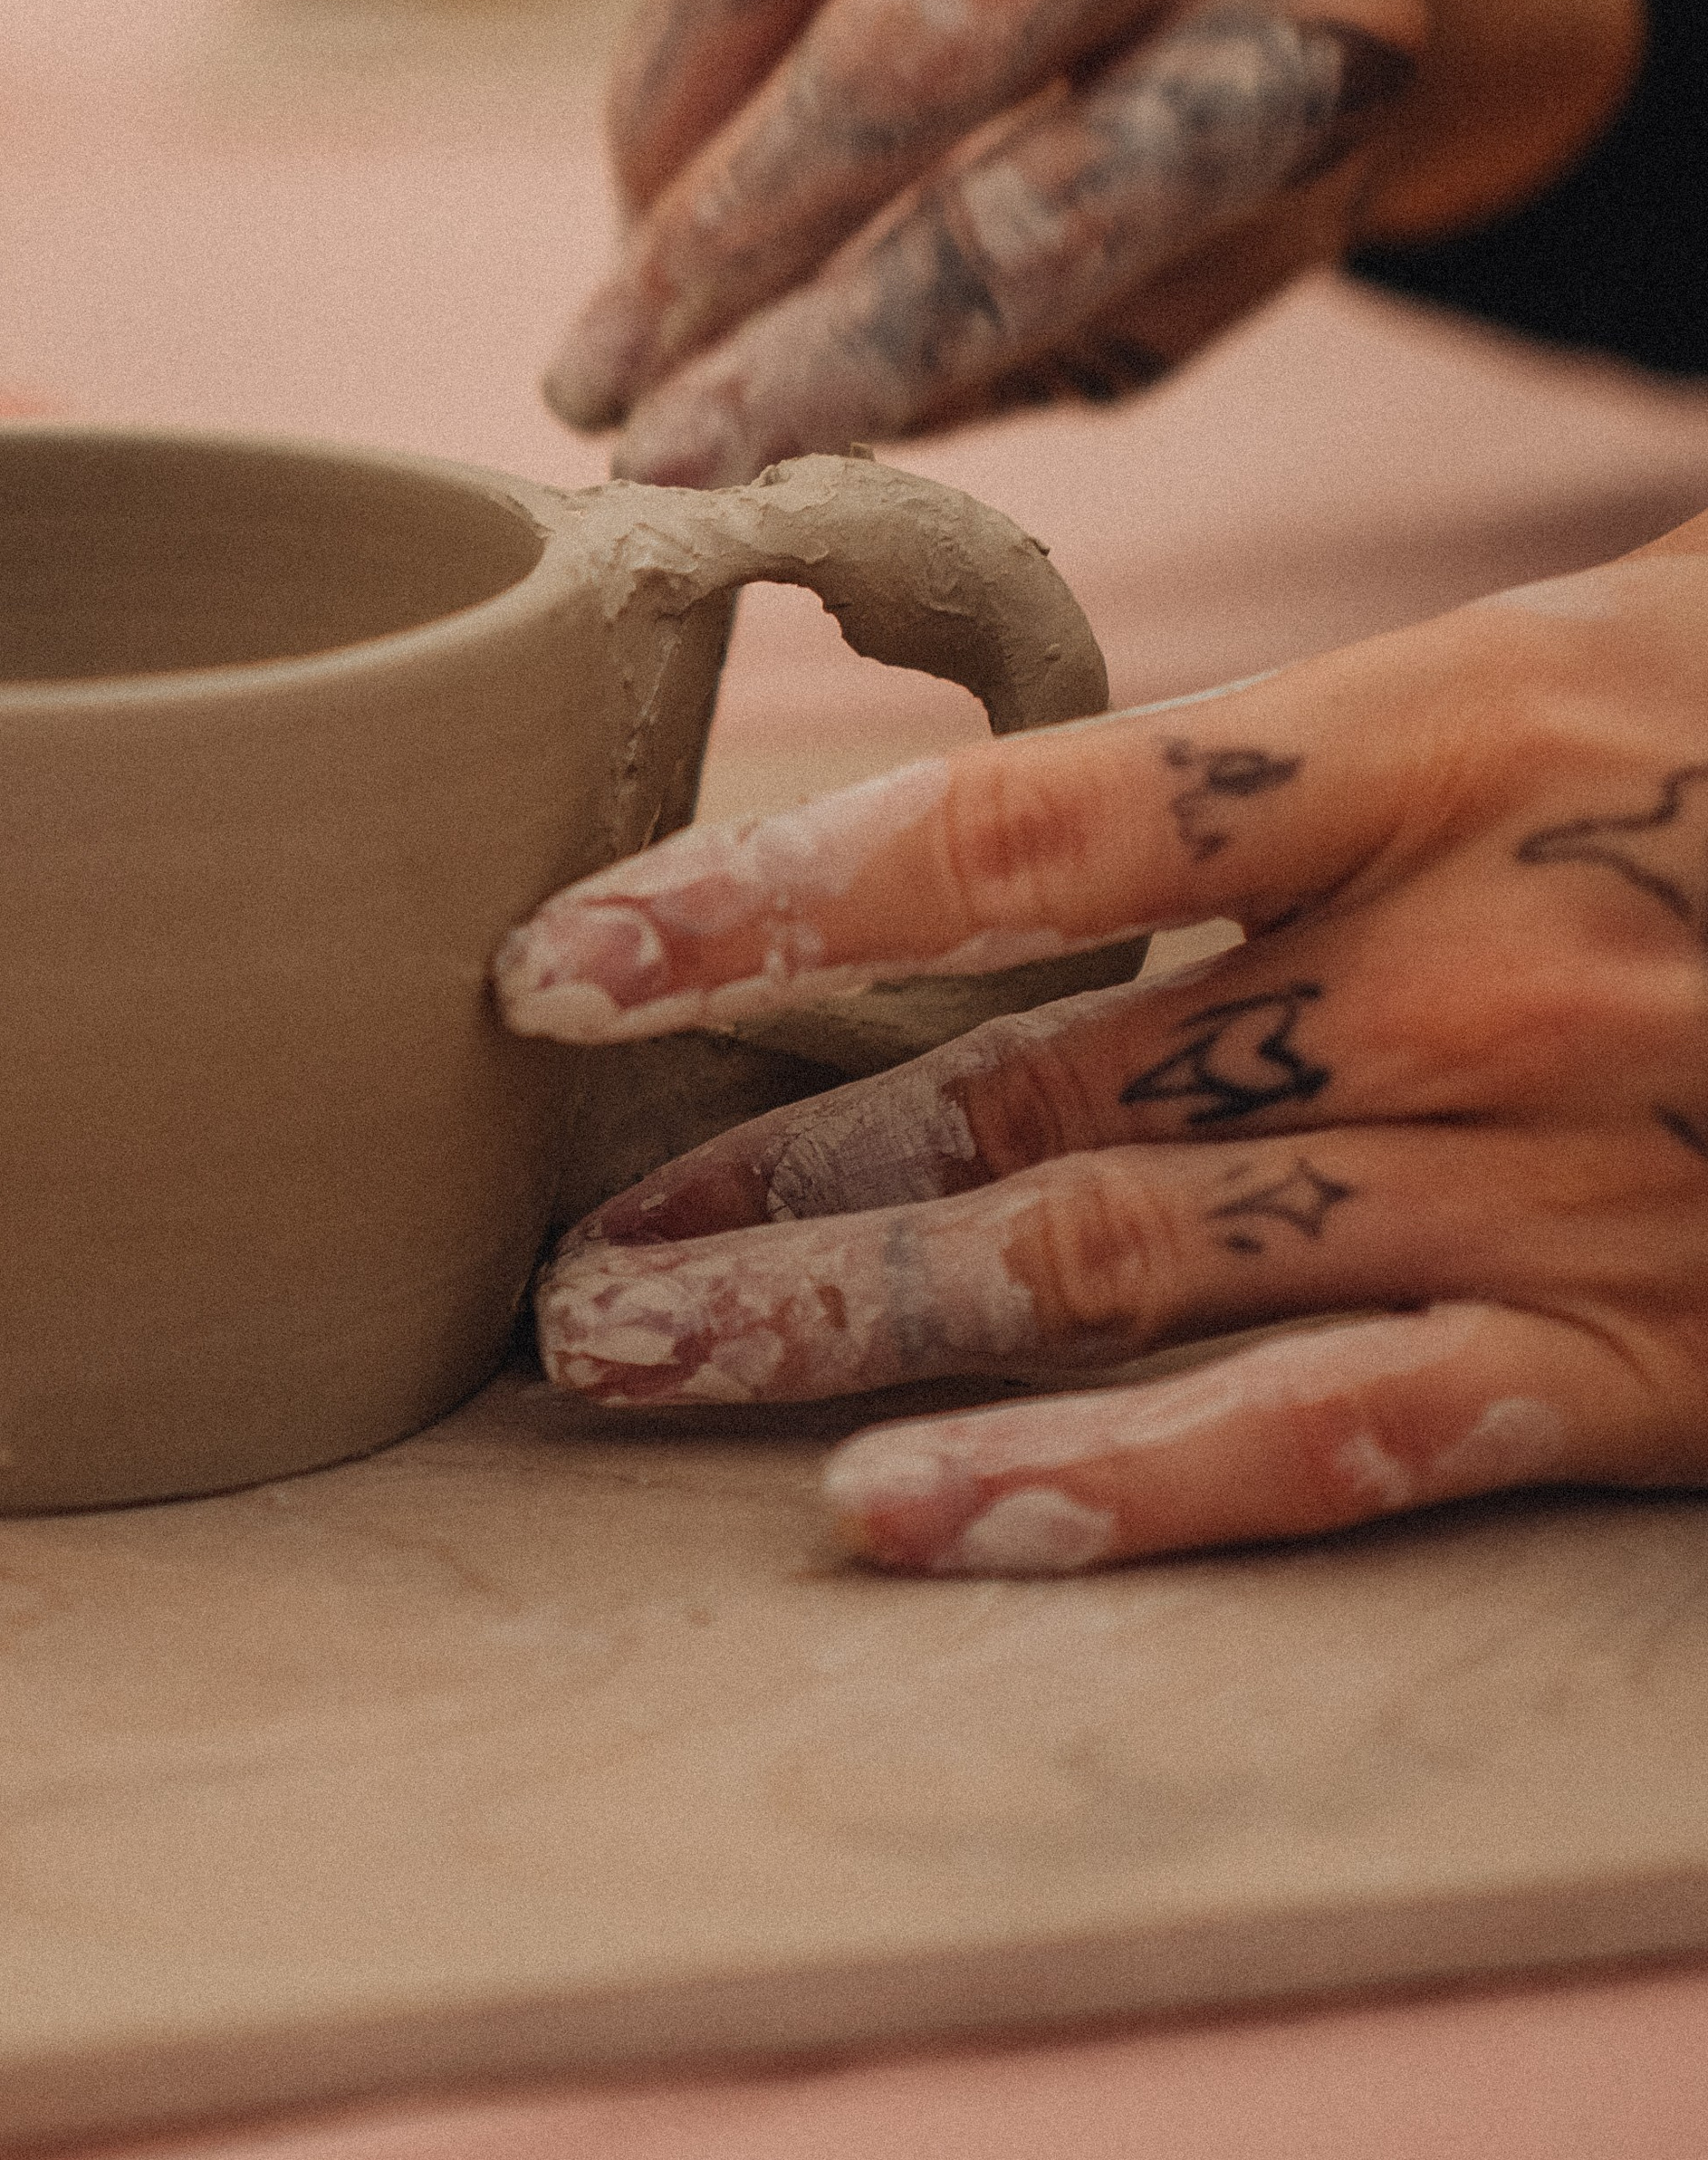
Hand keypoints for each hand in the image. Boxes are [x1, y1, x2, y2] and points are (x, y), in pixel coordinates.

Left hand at [492, 514, 1707, 1573]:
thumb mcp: (1625, 628)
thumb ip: (1358, 724)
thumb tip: (1059, 790)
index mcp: (1471, 731)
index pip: (1038, 823)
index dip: (776, 898)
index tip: (566, 962)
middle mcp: (1484, 966)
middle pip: (1042, 1083)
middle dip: (777, 1178)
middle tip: (560, 1251)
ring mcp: (1567, 1174)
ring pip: (1138, 1265)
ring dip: (864, 1333)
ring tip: (639, 1372)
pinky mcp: (1653, 1354)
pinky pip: (1350, 1439)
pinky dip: (1128, 1497)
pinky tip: (922, 1531)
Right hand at [543, 0, 1639, 483]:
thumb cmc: (1203, 166)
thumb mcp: (1150, 315)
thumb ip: (971, 365)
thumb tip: (728, 421)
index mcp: (1315, 57)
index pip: (1027, 223)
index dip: (821, 349)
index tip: (667, 453)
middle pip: (900, 46)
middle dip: (712, 234)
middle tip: (597, 366)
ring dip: (664, 82)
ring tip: (638, 209)